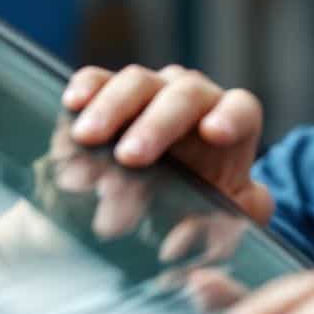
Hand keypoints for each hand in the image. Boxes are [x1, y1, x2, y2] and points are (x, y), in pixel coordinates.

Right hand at [62, 65, 273, 224]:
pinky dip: (86, 88)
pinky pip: (98, 79)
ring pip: (137, 82)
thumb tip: (205, 235)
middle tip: (131, 158)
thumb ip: (226, 229)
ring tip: (90, 139)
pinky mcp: (107, 93)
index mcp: (230, 125)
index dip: (230, 117)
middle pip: (184, 94)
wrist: (138, 215)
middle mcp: (192, 99)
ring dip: (113, 109)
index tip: (215, 134)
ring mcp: (150, 91)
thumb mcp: (217, 225)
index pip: (240, 109)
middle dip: (157, 125)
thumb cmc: (191, 213)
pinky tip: (73, 104)